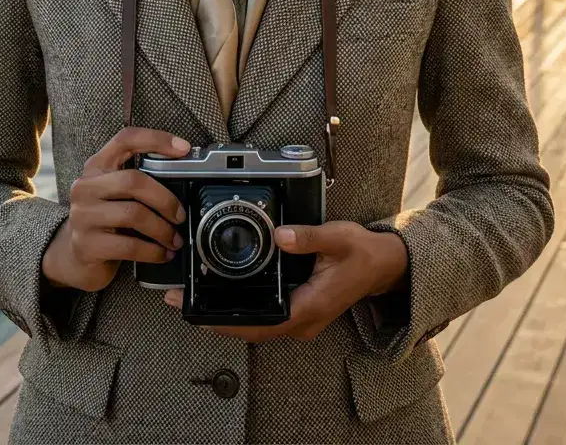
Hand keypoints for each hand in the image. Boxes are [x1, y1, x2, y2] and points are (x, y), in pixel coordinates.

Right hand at [41, 127, 190, 293]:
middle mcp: (86, 186)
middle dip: (165, 199)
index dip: (156, 139)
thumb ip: (137, 182)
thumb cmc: (106, 221)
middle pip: (134, 180)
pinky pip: (129, 246)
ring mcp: (83, 215)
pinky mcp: (87, 244)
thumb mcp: (115, 194)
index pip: (126, 139)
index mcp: (97, 166)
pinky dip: (153, 251)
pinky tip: (162, 254)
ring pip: (133, 214)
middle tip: (180, 215)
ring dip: (162, 230)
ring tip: (174, 239)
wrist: (76, 258)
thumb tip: (181, 180)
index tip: (184, 148)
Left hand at [162, 221, 407, 341]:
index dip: (226, 323)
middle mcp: (302, 320)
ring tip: (194, 301)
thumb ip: (308, 237)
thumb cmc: (362, 253)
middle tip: (182, 303)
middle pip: (252, 330)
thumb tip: (280, 235)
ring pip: (257, 326)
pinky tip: (225, 296)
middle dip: (216, 322)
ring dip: (227, 318)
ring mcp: (301, 318)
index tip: (196, 314)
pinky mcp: (300, 310)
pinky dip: (243, 310)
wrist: (384, 265)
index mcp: (309, 307)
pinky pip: (266, 316)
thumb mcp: (337, 238)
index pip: (260, 324)